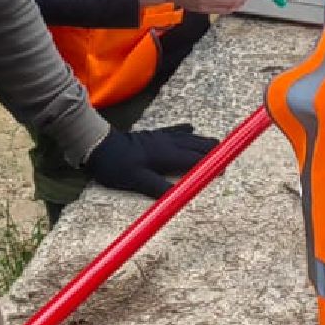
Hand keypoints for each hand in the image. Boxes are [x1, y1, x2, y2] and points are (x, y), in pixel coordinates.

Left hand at [82, 123, 219, 197]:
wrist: (98, 145)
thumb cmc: (116, 166)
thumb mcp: (136, 181)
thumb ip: (158, 188)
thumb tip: (177, 197)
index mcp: (166, 155)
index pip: (194, 160)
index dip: (210, 165)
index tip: (223, 170)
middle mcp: (167, 144)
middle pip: (195, 146)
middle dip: (212, 151)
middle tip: (226, 157)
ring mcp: (160, 137)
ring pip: (187, 138)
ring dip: (202, 141)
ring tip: (217, 143)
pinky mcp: (152, 135)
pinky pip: (174, 131)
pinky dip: (185, 131)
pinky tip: (190, 128)